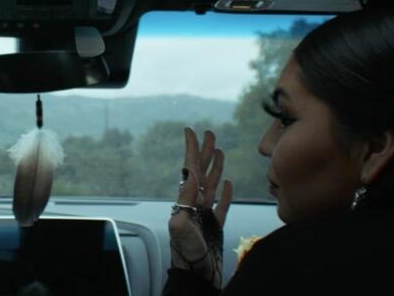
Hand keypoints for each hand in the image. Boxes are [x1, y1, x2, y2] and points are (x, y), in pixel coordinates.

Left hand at [168, 128, 233, 288]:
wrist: (197, 277)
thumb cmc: (188, 256)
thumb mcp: (182, 231)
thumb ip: (184, 205)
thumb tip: (188, 181)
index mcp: (186, 202)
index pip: (190, 170)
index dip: (191, 150)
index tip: (190, 131)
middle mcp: (195, 205)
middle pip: (201, 172)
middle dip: (204, 152)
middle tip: (208, 133)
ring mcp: (205, 215)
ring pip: (211, 185)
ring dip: (214, 167)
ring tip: (218, 150)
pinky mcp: (214, 226)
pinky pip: (220, 205)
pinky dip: (224, 193)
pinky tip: (227, 182)